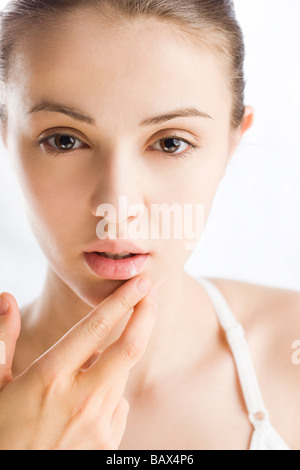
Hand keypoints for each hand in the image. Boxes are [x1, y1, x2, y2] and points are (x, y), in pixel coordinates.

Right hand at [0, 276, 156, 449]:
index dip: (122, 301)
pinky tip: (87, 401)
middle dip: (145, 315)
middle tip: (150, 295)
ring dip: (116, 359)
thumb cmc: (1, 430)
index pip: (96, 328)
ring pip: (122, 375)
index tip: (140, 282)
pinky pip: (120, 405)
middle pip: (129, 348)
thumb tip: (7, 299)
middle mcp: (79, 399)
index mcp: (49, 377)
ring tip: (90, 364)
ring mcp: (97, 424)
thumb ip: (3, 340)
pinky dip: (110, 393)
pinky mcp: (108, 444)